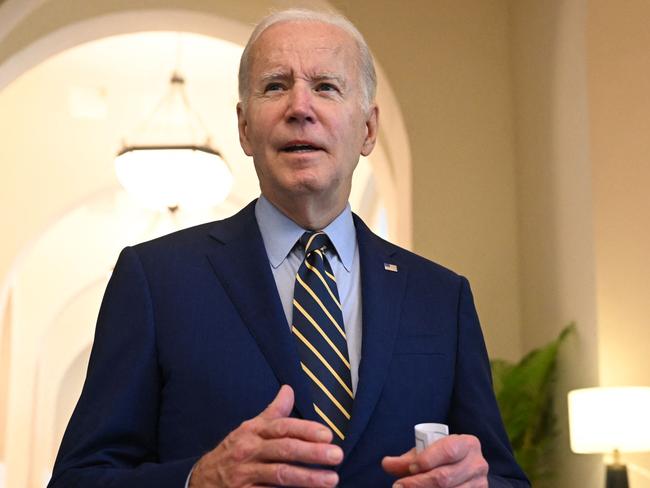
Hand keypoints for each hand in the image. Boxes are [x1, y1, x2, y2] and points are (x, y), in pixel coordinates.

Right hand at [188, 385, 342, 486]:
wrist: (200, 480)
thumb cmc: (233, 452)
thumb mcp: (250, 429)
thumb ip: (273, 412)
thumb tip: (289, 389)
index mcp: (253, 432)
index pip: (282, 427)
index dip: (305, 429)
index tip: (327, 434)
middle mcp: (249, 451)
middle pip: (284, 450)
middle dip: (312, 453)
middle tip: (337, 455)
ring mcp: (245, 475)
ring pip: (279, 475)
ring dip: (307, 478)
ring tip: (331, 479)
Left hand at [381, 434, 487, 487]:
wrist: (464, 470)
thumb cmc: (442, 459)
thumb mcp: (427, 453)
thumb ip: (407, 459)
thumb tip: (387, 464)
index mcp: (467, 444)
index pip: (448, 450)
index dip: (427, 460)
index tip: (410, 468)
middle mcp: (478, 464)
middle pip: (445, 477)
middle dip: (418, 483)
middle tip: (398, 486)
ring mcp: (480, 484)